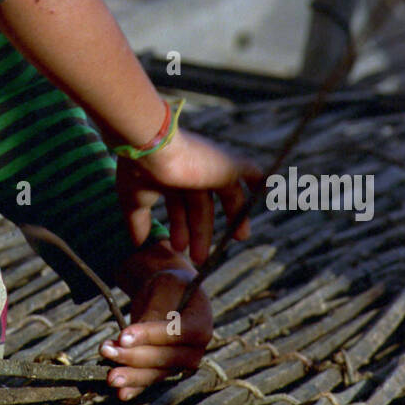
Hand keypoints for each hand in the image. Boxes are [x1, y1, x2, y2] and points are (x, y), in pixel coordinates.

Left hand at [101, 243, 211, 399]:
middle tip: (106, 350)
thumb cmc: (169, 288)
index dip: (150, 336)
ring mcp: (180, 363)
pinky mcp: (165, 370)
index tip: (124, 335)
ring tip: (108, 374)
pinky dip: (135, 387)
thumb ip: (153, 313)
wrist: (171, 295)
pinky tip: (121, 393)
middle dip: (133, 357)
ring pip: (155, 373)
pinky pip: (150, 380)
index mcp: (201, 324)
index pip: (176, 333)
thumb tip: (129, 339)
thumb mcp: (164, 289)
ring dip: (130, 374)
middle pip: (164, 359)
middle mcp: (194, 349)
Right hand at [115, 126, 261, 263]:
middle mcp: (190, 171)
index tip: (180, 248)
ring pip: (227, 195)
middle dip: (202, 232)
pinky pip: (250, 171)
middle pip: (202, 206)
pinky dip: (260, 180)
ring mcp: (210, 166)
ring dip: (233, 217)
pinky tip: (270, 191)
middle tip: (201, 257)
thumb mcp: (134, 200)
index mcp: (169, 177)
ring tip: (239, 238)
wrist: (151, 146)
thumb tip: (137, 243)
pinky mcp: (227, 163)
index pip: (179, 206)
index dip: (181, 227)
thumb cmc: (139, 170)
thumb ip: (138, 221)